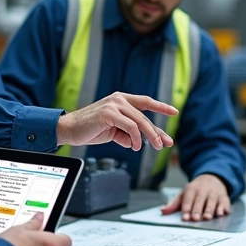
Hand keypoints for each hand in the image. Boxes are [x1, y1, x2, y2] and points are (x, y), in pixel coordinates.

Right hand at [56, 92, 177, 150]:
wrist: (70, 129)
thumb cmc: (91, 129)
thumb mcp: (113, 131)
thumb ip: (126, 134)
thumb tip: (137, 143)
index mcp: (121, 100)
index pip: (145, 101)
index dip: (161, 107)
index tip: (174, 112)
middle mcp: (119, 99)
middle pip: (144, 116)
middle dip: (157, 131)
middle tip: (165, 143)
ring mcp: (114, 104)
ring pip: (140, 121)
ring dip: (149, 136)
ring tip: (154, 147)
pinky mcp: (109, 113)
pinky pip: (130, 127)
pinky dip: (135, 138)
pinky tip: (134, 146)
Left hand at [161, 174, 230, 220]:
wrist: (212, 178)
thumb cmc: (195, 191)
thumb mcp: (184, 194)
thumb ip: (174, 204)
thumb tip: (162, 211)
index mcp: (191, 188)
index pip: (188, 199)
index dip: (186, 208)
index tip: (184, 217)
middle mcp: (203, 190)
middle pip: (200, 200)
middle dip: (197, 209)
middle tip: (195, 219)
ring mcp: (214, 193)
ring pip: (212, 201)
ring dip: (210, 209)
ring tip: (207, 218)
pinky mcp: (224, 196)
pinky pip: (224, 201)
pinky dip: (224, 207)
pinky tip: (222, 213)